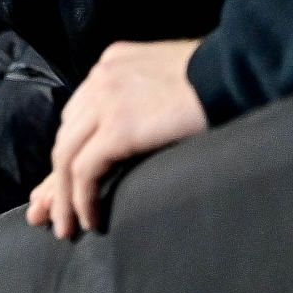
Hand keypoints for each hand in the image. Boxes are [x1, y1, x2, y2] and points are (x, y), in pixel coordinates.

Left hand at [26, 38, 206, 239]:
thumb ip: (147, 96)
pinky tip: (90, 220)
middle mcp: (100, 77)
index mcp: (112, 64)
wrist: (241, 72)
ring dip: (64, 197)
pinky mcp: (118, 127)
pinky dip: (81, 198)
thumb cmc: (223, 79)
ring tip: (69, 228)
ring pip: (67, 156)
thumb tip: (144, 126)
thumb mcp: (172, 79)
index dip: (71, 151)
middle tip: (52, 211)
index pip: (78, 115)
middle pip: (67, 135)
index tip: (65, 181)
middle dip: (58, 177)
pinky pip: (85, 170)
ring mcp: (105, 100)